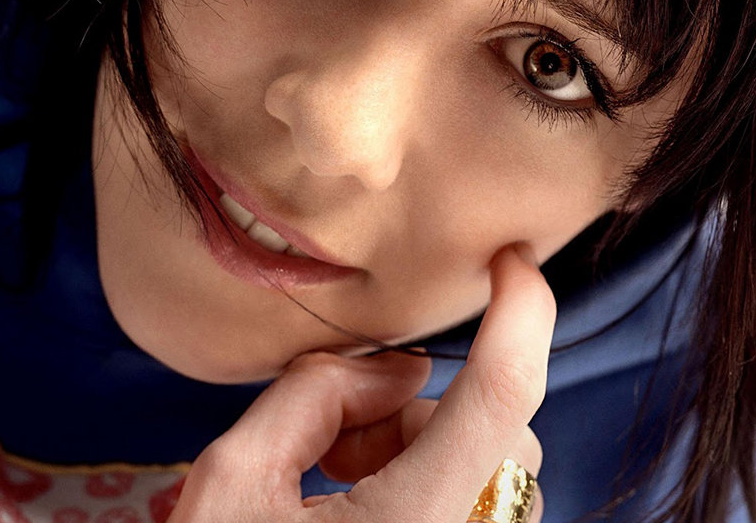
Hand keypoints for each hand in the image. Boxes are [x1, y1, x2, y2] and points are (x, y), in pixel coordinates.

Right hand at [168, 243, 556, 522]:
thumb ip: (317, 393)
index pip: (504, 389)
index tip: (512, 258)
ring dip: (427, 449)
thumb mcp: (233, 483)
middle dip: (423, 412)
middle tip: (339, 444)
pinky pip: (490, 506)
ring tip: (341, 485)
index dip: (522, 307)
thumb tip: (399, 367)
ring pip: (497, 466)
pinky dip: (439, 482)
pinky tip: (365, 508)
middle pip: (499, 429)